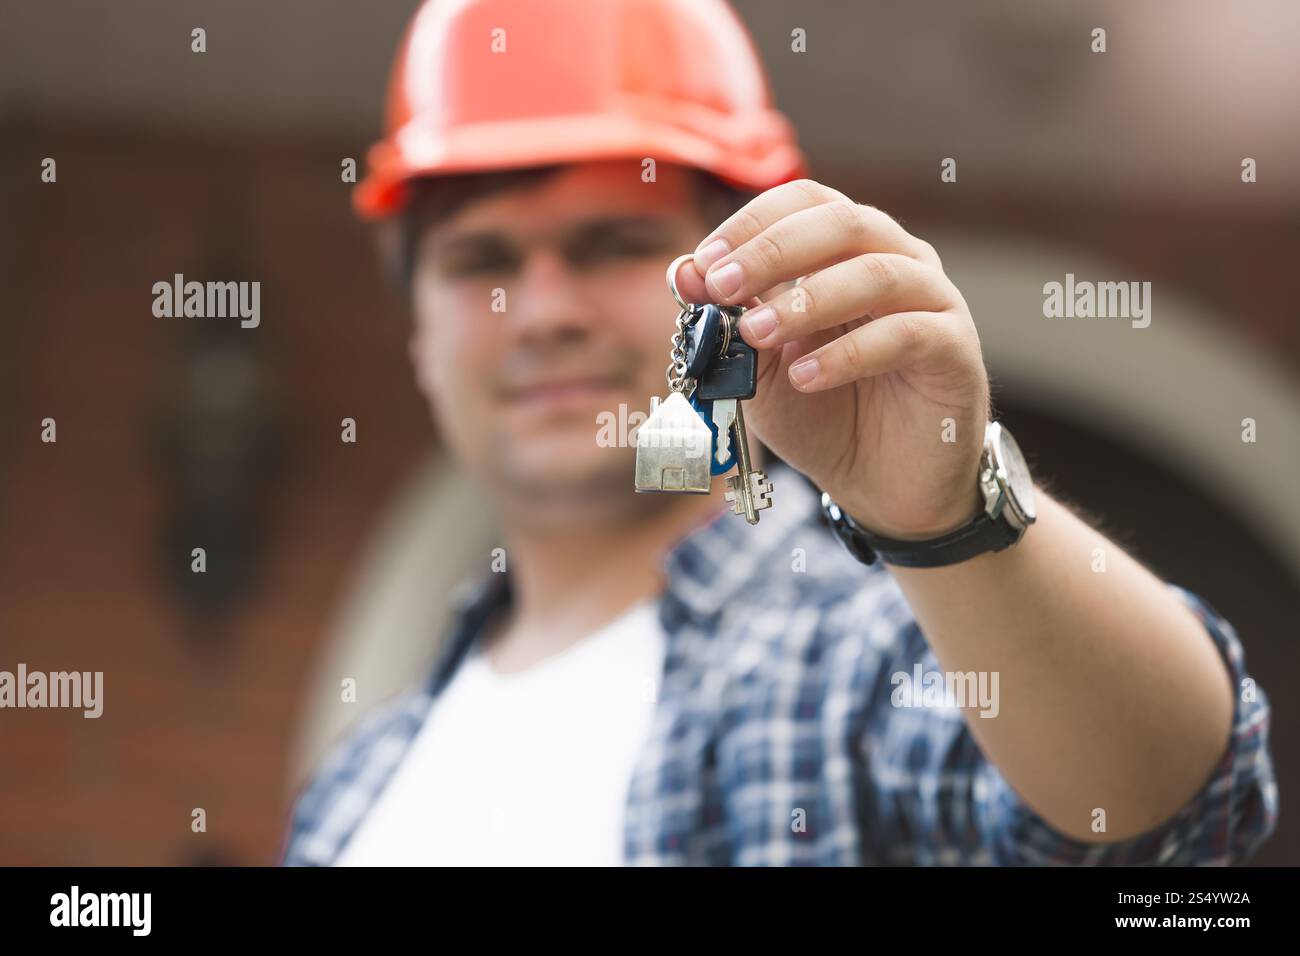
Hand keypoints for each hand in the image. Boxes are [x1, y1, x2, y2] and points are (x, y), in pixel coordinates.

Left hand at [671, 179, 989, 539]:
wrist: (881, 486)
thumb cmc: (823, 413)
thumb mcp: (761, 368)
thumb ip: (730, 321)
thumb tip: (684, 271)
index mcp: (848, 249)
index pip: (806, 201)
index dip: (753, 222)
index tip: (705, 264)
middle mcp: (897, 259)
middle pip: (842, 222)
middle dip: (773, 251)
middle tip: (723, 287)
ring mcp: (933, 300)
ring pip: (876, 273)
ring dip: (807, 299)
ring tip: (757, 334)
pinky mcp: (956, 350)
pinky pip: (906, 334)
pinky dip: (849, 353)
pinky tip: (806, 377)